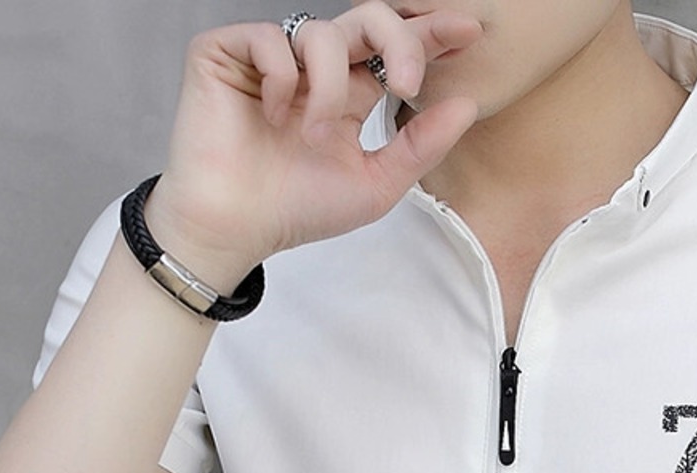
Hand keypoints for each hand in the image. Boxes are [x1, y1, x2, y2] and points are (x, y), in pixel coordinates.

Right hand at [144, 2, 482, 285]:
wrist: (235, 227)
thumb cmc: (298, 210)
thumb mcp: (376, 185)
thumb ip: (420, 146)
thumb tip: (467, 104)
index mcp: (348, 95)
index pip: (393, 52)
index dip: (430, 35)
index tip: (469, 32)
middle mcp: (314, 70)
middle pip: (368, 19)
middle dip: (399, 42)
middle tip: (407, 84)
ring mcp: (272, 58)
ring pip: (323, 34)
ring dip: (328, 89)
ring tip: (312, 136)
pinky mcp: (226, 52)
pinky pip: (271, 39)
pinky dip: (281, 77)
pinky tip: (271, 114)